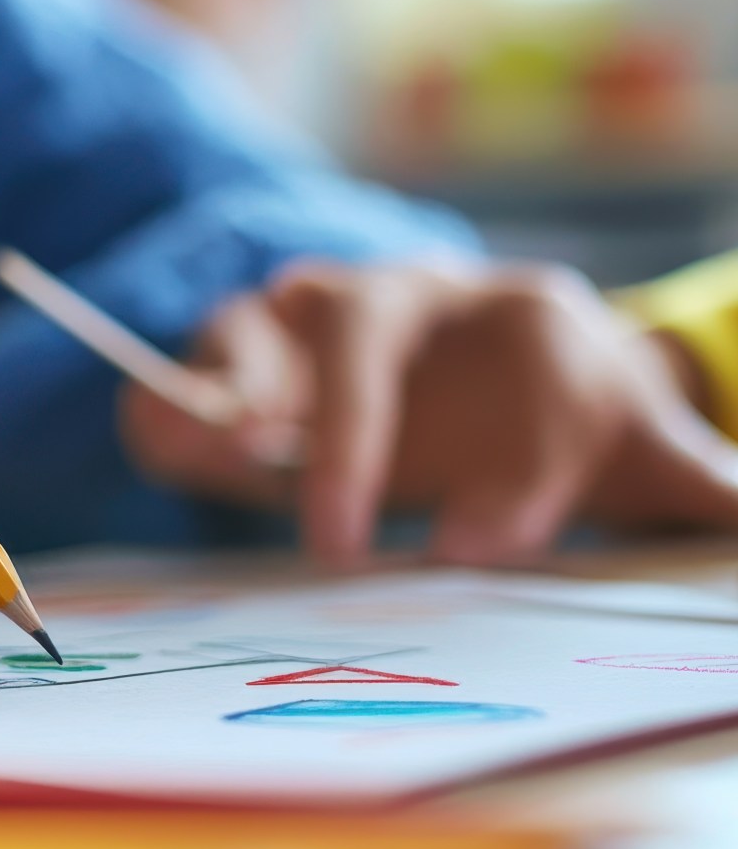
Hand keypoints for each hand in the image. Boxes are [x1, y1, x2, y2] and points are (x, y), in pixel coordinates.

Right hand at [120, 261, 737, 566]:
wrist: (485, 369)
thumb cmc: (562, 415)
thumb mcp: (638, 447)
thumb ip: (701, 486)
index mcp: (521, 310)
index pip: (525, 366)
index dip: (513, 464)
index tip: (490, 554)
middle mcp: (405, 295)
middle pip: (364, 328)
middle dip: (350, 428)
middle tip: (341, 538)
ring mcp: (315, 317)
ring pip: (259, 325)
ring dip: (233, 387)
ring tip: (219, 450)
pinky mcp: (251, 354)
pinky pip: (197, 362)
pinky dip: (174, 401)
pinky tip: (164, 444)